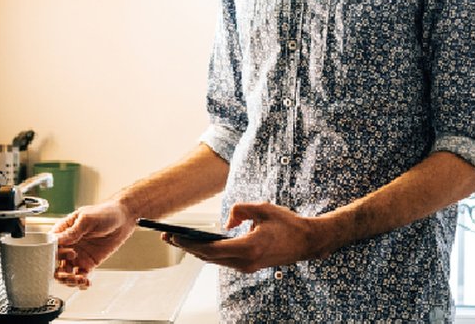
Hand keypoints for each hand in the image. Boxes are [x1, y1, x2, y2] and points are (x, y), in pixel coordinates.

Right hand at [51, 201, 135, 288]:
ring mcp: (77, 256)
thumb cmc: (105, 213)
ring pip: (66, 274)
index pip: (51, 247)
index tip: (69, 254)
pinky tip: (86, 282)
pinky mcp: (88, 263)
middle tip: (70, 272)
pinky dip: (81, 283)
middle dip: (60, 273)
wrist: (123, 219)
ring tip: (79, 279)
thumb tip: (58, 240)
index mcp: (63, 232)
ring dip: (69, 280)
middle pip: (55, 265)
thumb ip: (72, 231)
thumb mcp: (87, 219)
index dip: (55, 255)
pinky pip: (80, 276)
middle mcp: (68, 246)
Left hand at [165, 202, 335, 273]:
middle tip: (168, 237)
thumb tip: (225, 222)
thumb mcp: (262, 208)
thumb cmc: (286, 223)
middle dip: (187, 247)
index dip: (190, 243)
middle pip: (208, 257)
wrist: (306, 242)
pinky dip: (209, 252)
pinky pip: (223, 260)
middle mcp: (245, 261)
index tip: (174, 236)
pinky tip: (199, 243)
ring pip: (214, 260)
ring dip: (196, 250)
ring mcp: (247, 267)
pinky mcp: (248, 266)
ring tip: (179, 239)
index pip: (211, 248)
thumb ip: (239, 210)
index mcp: (249, 247)